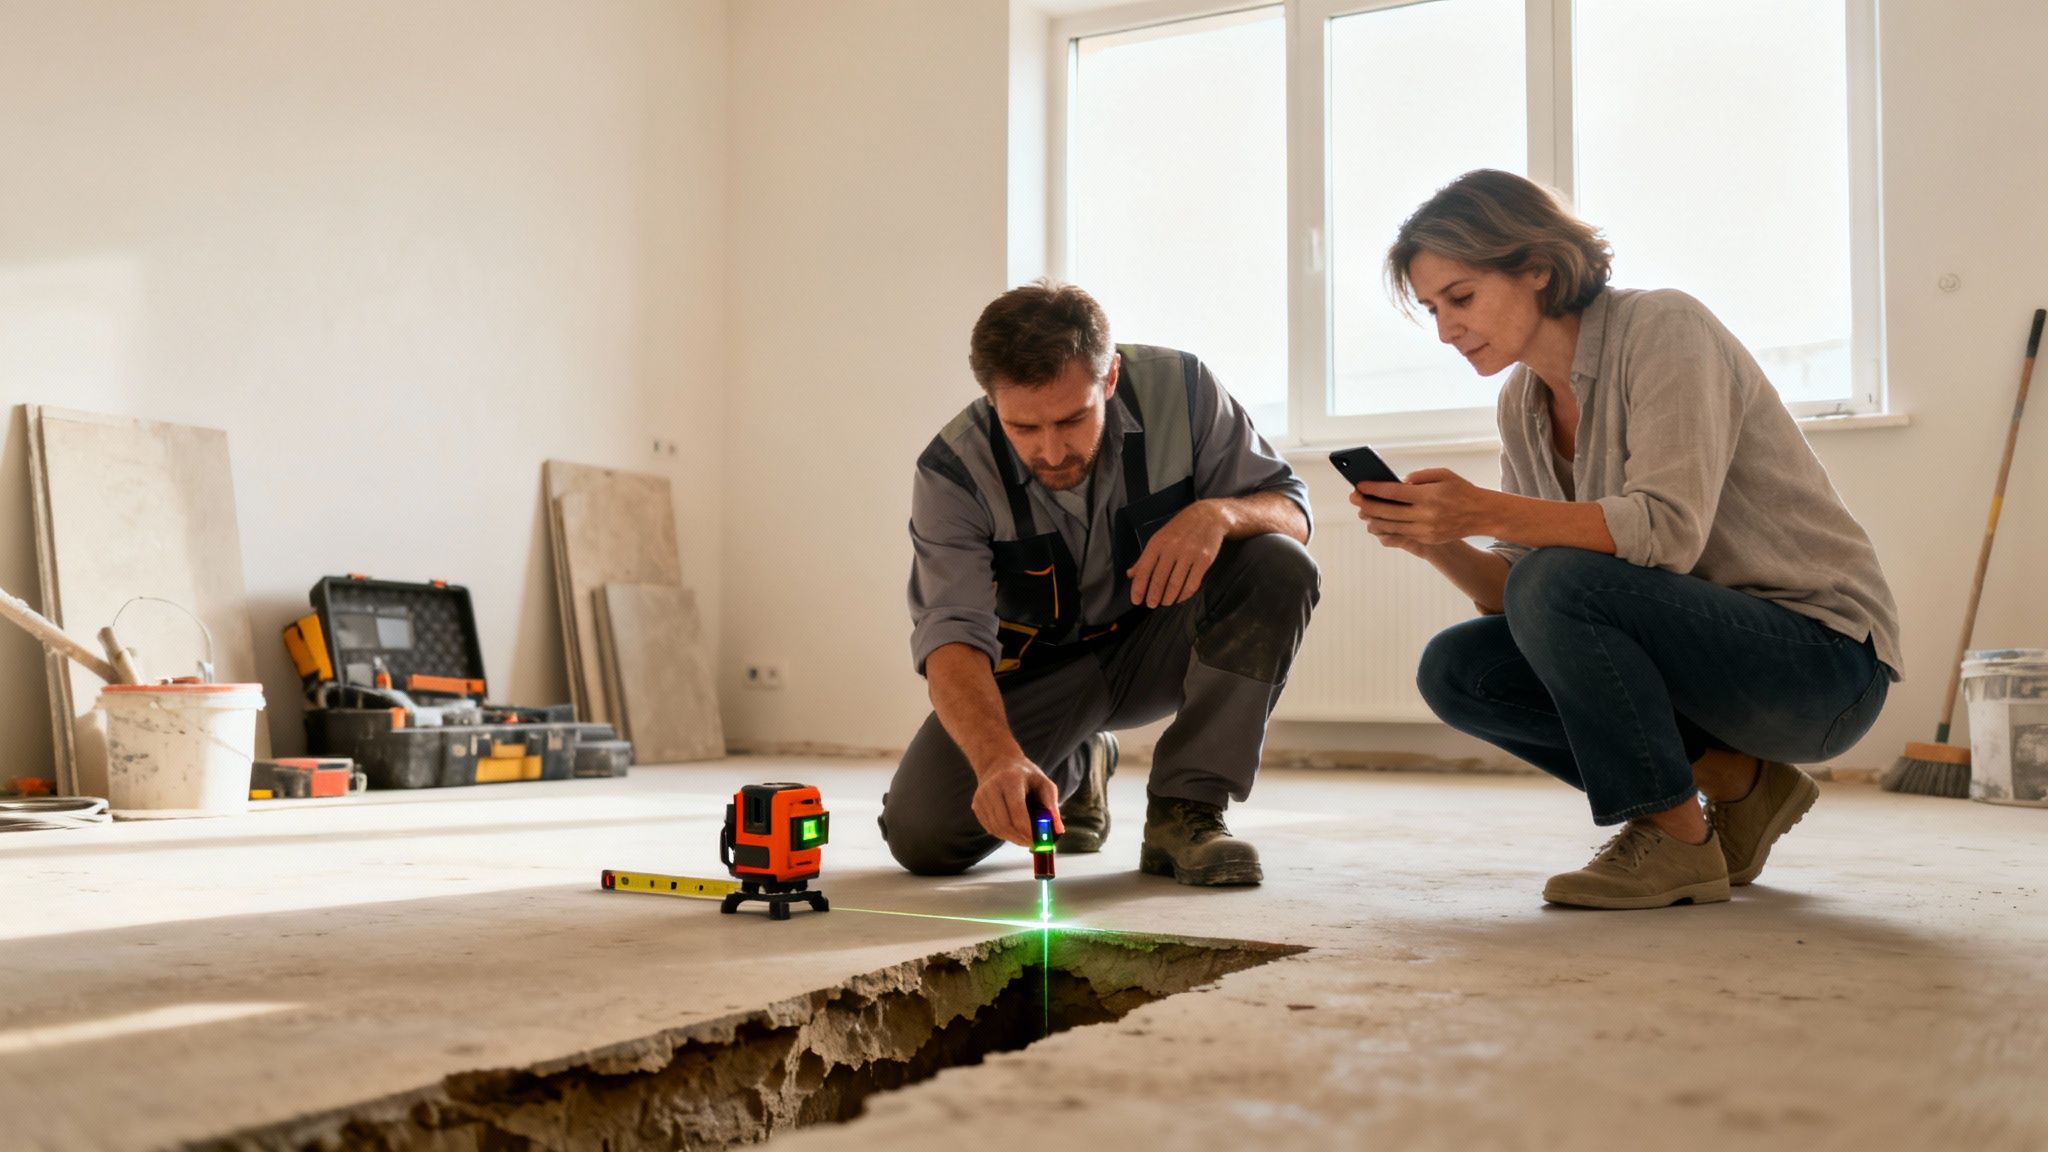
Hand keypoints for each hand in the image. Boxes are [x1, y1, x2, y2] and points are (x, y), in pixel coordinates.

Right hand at [972, 755, 1064, 846]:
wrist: (999, 763)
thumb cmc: (1026, 776)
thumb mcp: (1044, 784)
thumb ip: (1052, 807)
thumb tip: (1059, 831)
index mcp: (1010, 780)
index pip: (1017, 811)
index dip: (1028, 830)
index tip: (1038, 840)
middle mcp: (991, 788)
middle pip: (1004, 823)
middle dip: (1020, 838)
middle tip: (1033, 843)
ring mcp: (981, 797)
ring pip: (996, 829)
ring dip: (1012, 838)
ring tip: (1025, 837)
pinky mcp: (976, 806)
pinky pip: (990, 828)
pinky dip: (1003, 834)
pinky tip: (1013, 830)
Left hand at [1126, 501, 1226, 607]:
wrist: (1208, 516)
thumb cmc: (1181, 529)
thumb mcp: (1159, 538)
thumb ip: (1145, 558)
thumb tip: (1130, 575)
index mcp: (1157, 543)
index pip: (1144, 570)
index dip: (1138, 588)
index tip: (1136, 600)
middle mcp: (1172, 548)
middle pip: (1159, 579)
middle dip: (1153, 596)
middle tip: (1151, 604)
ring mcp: (1189, 554)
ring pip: (1175, 584)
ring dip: (1168, 598)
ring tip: (1165, 602)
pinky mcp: (1204, 560)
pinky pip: (1192, 584)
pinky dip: (1184, 595)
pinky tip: (1179, 598)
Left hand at [1349, 468, 1495, 547]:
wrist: (1481, 514)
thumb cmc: (1461, 490)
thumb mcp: (1443, 474)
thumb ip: (1419, 476)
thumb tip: (1399, 483)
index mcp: (1428, 495)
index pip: (1393, 492)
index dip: (1374, 489)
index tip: (1359, 485)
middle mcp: (1426, 514)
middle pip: (1387, 512)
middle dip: (1367, 504)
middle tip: (1354, 498)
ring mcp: (1426, 530)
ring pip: (1391, 526)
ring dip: (1373, 519)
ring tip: (1363, 511)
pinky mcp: (1427, 539)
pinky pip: (1401, 535)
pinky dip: (1387, 529)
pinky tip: (1378, 522)